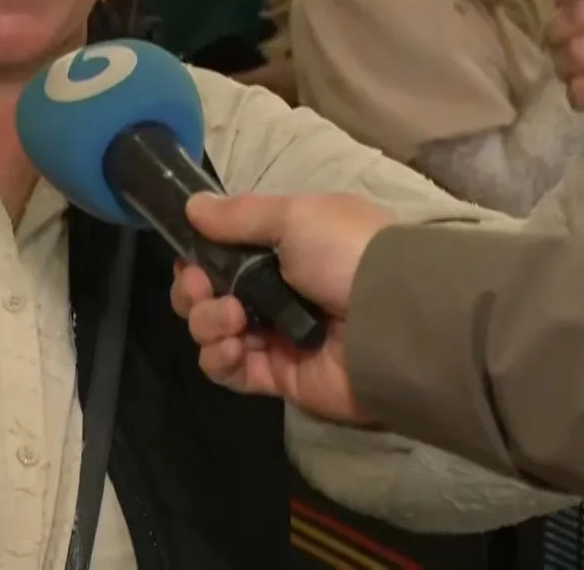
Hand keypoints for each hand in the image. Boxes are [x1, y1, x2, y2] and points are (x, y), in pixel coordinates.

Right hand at [169, 192, 394, 423]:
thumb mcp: (295, 216)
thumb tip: (191, 206)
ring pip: (210, 332)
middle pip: (206, 294)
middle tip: (202, 286)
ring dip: (206, 322)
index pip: (221, 255)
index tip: (189, 256)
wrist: (393, 320)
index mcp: (282, 251)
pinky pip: (228, 371)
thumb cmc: (345, 255)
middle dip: (191, 290)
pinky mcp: (277, 376)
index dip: (196, 256)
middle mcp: (274, 292)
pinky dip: (220, 358)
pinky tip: (233, 346)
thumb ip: (239, 214)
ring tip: (231, 319)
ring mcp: (274, 336)